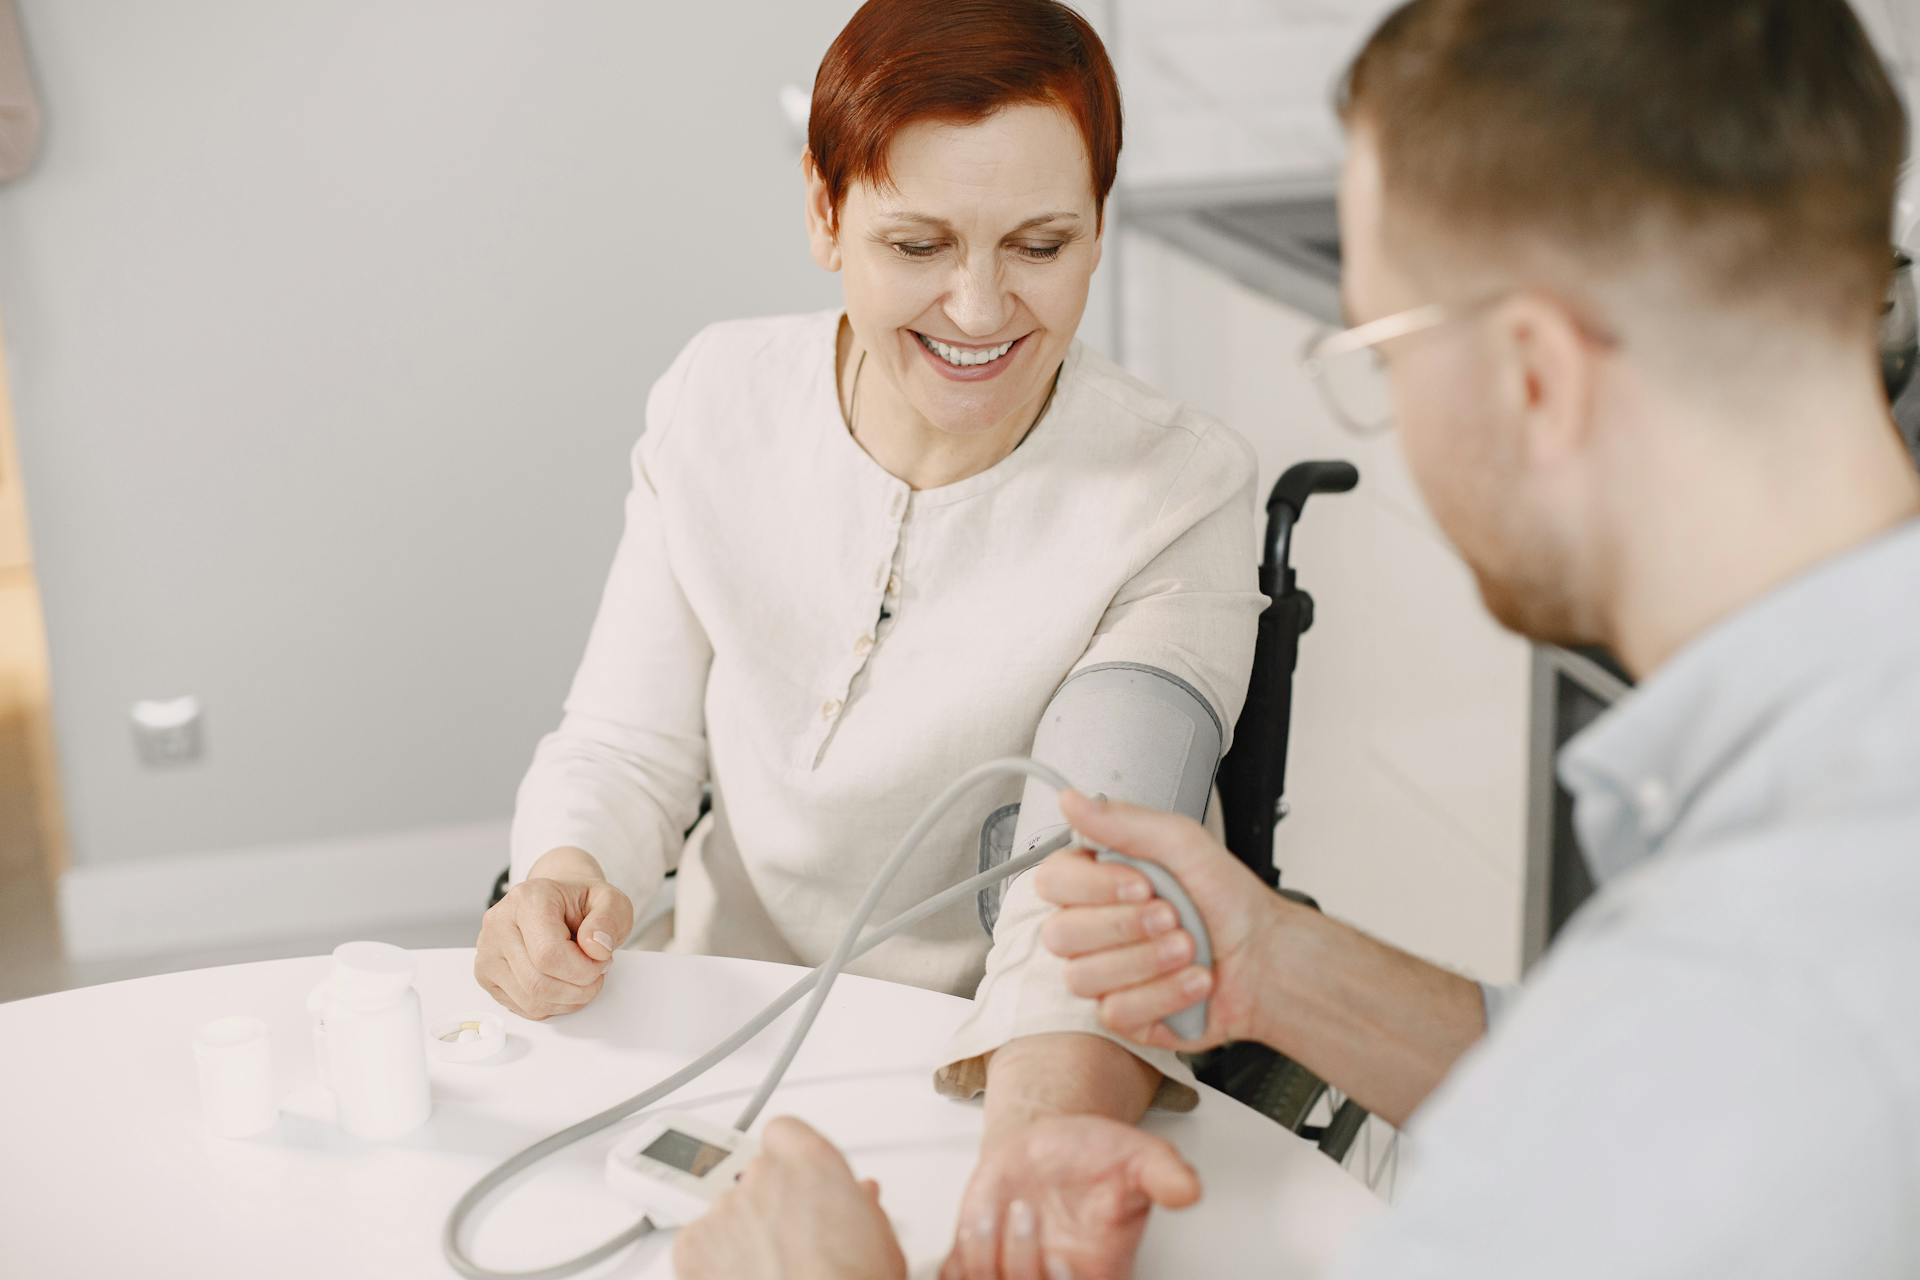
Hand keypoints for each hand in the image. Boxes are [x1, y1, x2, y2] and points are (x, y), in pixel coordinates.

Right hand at [473, 846, 632, 1019]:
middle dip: (579, 989)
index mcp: (528, 899)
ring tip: (581, 977)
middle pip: (537, 983)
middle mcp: (500, 923)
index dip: (583, 969)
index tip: (601, 960)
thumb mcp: (610, 901)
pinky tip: (563, 983)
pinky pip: (523, 1007)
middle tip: (596, 973)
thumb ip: (610, 920)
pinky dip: (552, 1005)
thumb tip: (596, 949)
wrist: (559, 902)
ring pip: (530, 1001)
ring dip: (567, 1000)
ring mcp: (488, 950)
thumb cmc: (581, 903)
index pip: (549, 954)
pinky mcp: (486, 974)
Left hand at [673, 1116, 906, 1279]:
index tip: (797, 1181)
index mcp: (811, 1162)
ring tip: (768, 1269)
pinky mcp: (693, 1244)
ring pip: (727, 1210)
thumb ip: (862, 1205)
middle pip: (755, 1174)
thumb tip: (861, 1197)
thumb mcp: (880, 1239)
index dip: (789, 1159)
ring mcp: (725, 1208)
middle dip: (767, 1201)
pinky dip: (709, 1259)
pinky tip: (739, 1277)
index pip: (784, 1132)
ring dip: (741, 1232)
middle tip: (788, 1238)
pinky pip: (696, 1241)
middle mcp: (763, 1175)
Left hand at [941, 1115, 1199, 1279]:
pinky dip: (957, 1258)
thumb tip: (1189, 1189)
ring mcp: (1010, 1274)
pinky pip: (955, 1279)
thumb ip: (1163, 1174)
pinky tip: (977, 1218)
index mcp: (1097, 1273)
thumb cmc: (1092, 1154)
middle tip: (1026, 1213)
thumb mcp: (1136, 1155)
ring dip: (983, 1254)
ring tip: (997, 1207)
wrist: (1047, 1141)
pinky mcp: (974, 1260)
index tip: (1063, 1259)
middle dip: (1020, 1266)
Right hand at [1034, 790, 1295, 1053]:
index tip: (1141, 884)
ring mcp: (1104, 974)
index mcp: (1098, 880)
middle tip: (1172, 916)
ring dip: (1148, 961)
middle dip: (1126, 926)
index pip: (1052, 882)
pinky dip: (1165, 994)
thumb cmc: (1228, 900)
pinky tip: (1193, 979)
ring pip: (1084, 977)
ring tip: (1190, 948)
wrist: (1267, 957)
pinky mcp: (1123, 1015)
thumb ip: (1123, 822)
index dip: (1093, 887)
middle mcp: (1093, 927)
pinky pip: (1116, 1012)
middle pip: (1060, 934)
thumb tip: (1071, 800)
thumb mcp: (1182, 843)